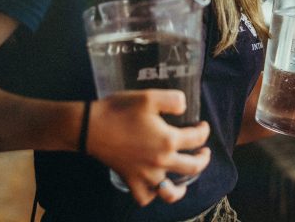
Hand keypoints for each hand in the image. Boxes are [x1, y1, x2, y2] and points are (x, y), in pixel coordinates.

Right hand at [86, 90, 210, 205]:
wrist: (90, 127)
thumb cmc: (120, 110)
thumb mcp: (150, 96)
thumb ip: (173, 100)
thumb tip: (185, 106)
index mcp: (168, 140)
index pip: (197, 138)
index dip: (204, 131)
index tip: (203, 125)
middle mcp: (161, 161)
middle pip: (192, 167)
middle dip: (203, 159)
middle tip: (205, 152)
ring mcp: (145, 175)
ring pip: (170, 191)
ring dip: (183, 186)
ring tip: (186, 178)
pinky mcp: (130, 180)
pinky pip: (145, 197)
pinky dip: (153, 194)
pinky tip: (156, 186)